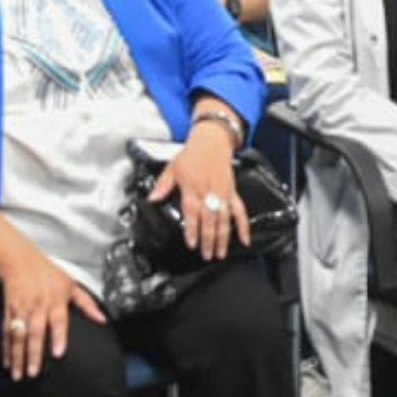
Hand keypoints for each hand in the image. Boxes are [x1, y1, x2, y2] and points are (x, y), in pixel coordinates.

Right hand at [0, 240, 106, 379]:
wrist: (19, 260)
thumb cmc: (47, 273)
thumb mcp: (71, 284)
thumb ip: (87, 304)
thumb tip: (102, 319)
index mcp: (55, 300)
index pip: (58, 320)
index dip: (58, 337)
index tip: (58, 353)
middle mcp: (38, 306)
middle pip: (35, 332)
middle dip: (34, 353)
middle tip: (34, 372)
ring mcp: (22, 309)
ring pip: (18, 335)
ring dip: (18, 356)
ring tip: (18, 374)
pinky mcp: (10, 311)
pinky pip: (7, 332)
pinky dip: (6, 349)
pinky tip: (8, 363)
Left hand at [149, 122, 247, 260]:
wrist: (212, 141)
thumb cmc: (192, 154)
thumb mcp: (172, 167)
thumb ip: (163, 185)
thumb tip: (152, 198)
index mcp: (192, 187)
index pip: (192, 212)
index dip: (192, 229)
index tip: (192, 243)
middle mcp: (209, 192)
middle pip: (210, 220)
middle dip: (208, 240)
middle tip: (207, 255)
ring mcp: (222, 194)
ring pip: (224, 219)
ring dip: (223, 238)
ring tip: (220, 253)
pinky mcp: (232, 193)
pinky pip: (240, 211)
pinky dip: (243, 226)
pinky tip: (244, 240)